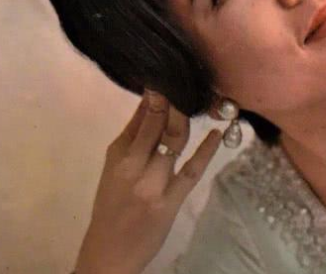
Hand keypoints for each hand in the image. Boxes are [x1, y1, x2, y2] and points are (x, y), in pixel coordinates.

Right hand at [74, 90, 221, 273]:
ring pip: (175, 140)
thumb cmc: (113, 204)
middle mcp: (133, 165)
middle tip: (190, 81)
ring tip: (203, 100)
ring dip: (189, 118)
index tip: (172, 74)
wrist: (109, 251)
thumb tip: (152, 100)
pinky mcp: (171, 200)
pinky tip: (217, 134)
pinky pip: (192, 171)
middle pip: (159, 123)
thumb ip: (134, 135)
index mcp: (118, 153)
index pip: (142, 115)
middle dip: (176, 99)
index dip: (160, 93)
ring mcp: (153, 183)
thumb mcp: (114, 167)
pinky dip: (206, 151)